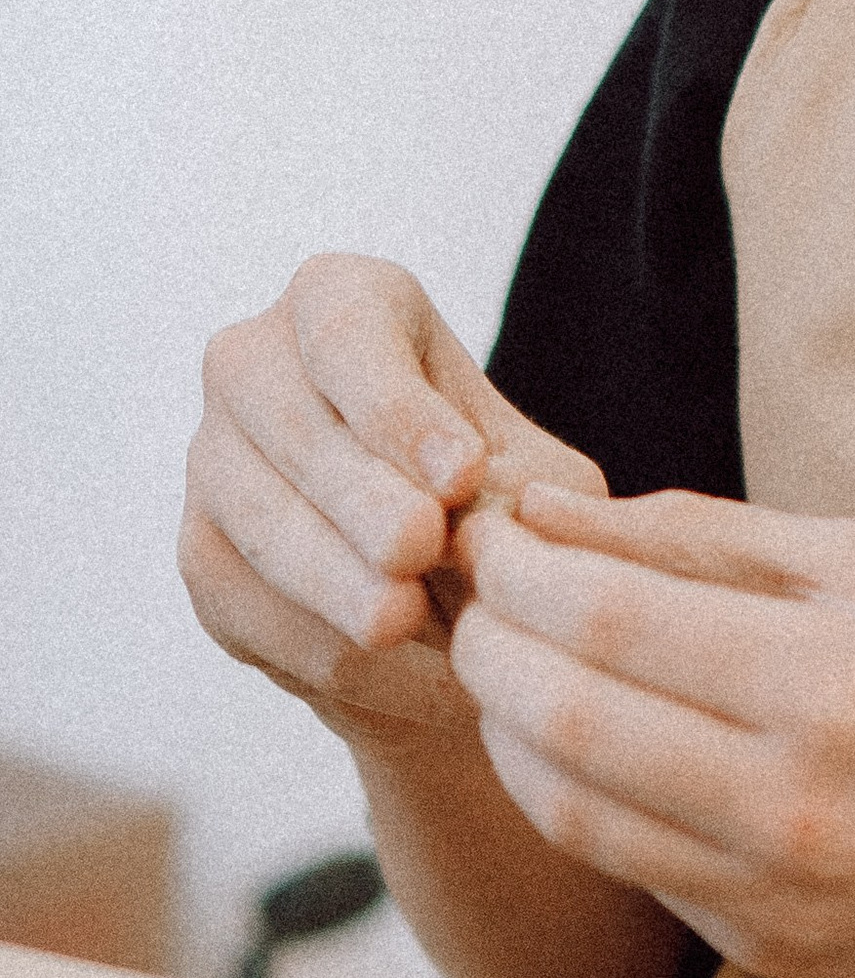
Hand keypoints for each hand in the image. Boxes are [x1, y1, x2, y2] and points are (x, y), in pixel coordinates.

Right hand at [180, 255, 603, 744]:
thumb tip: (471, 513)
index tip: (461, 472)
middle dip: (357, 496)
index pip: (349, 335)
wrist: (442, 587)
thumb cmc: (496, 497)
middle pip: (293, 427)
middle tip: (420, 549)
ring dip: (330, 580)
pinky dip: (320, 648)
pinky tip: (398, 677)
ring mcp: (210, 458)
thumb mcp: (533, 477)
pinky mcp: (199, 554)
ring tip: (402, 624)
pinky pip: (245, 607)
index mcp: (341, 299)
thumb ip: (516, 487)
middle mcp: (254, 363)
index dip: (398, 408)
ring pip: (256, 523)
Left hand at [451, 485, 854, 977]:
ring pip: (566, 808)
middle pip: (562, 716)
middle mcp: (793, 801)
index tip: (495, 528)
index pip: (607, 620)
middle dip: (488, 640)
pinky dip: (568, 790)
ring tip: (507, 656)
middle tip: (476, 587)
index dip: (520, 570)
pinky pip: (622, 862)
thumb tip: (556, 511)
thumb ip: (714, 537)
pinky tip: (575, 732)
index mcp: (833, 681)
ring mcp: (772, 890)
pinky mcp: (761, 945)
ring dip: (505, 725)